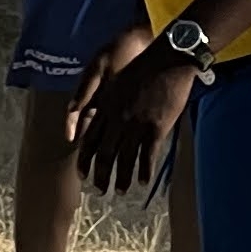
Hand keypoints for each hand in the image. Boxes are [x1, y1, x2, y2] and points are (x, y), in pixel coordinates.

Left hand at [73, 38, 192, 192]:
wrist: (169, 59)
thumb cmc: (145, 67)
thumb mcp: (118, 82)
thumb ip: (110, 102)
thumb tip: (105, 117)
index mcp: (106, 107)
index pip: (89, 140)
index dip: (85, 160)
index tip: (81, 175)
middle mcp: (118, 118)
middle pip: (104, 154)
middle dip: (100, 175)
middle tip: (98, 191)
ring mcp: (137, 124)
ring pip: (125, 158)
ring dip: (122, 178)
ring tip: (120, 192)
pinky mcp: (157, 127)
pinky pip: (148, 155)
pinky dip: (144, 171)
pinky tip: (143, 182)